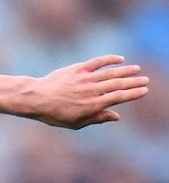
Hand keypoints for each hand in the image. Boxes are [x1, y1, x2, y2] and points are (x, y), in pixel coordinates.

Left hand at [28, 55, 147, 128]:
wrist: (37, 99)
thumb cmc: (55, 115)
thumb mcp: (76, 123)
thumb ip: (97, 119)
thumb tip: (116, 117)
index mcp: (93, 106)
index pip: (118, 98)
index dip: (133, 94)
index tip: (144, 91)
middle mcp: (92, 92)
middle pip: (118, 85)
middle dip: (134, 82)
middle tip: (145, 80)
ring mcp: (85, 79)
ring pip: (110, 73)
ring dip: (126, 71)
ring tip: (137, 69)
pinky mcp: (78, 69)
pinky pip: (97, 62)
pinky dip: (110, 60)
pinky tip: (120, 59)